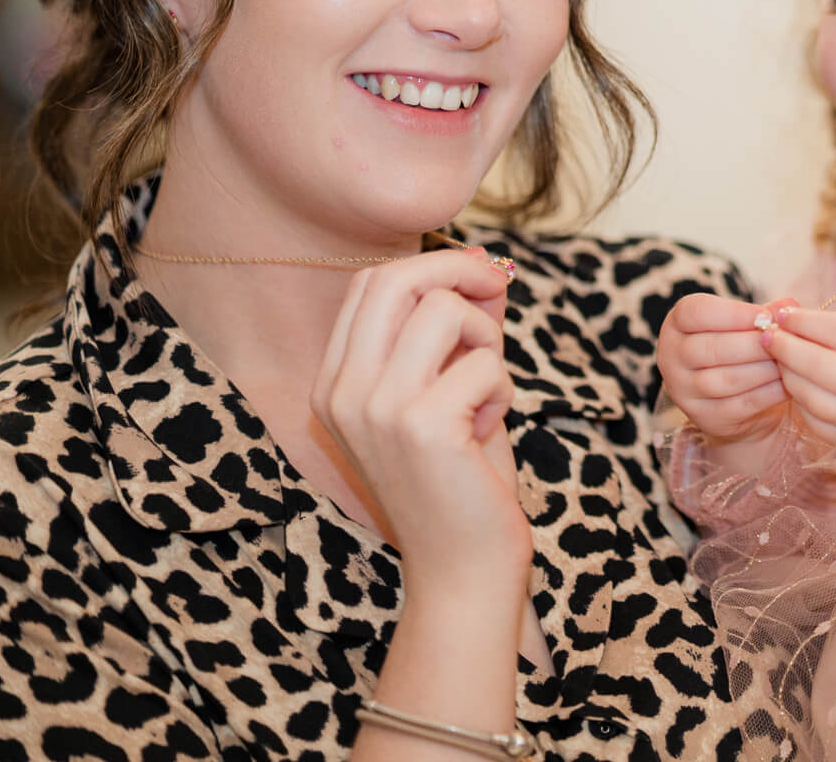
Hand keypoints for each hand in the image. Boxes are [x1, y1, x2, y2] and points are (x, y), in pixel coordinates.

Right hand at [311, 248, 530, 590]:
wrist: (463, 572)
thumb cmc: (462, 480)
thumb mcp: (449, 390)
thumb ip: (457, 329)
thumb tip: (483, 262)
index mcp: (333, 385)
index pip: (369, 286)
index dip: (431, 264)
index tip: (478, 275)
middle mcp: (341, 393)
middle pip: (394, 280)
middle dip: (458, 271)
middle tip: (499, 290)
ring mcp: (376, 408)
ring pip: (444, 309)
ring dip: (486, 338)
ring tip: (487, 387)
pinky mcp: (421, 425)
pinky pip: (484, 361)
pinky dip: (502, 387)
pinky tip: (488, 429)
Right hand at [656, 292, 791, 445]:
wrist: (734, 394)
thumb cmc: (737, 346)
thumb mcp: (744, 323)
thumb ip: (764, 313)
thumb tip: (788, 306)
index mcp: (677, 324)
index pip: (696, 313)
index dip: (733, 313)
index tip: (765, 316)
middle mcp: (671, 356)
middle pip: (712, 349)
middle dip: (754, 344)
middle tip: (784, 340)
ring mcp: (683, 390)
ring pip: (727, 379)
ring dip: (764, 369)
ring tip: (789, 360)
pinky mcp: (704, 416)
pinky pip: (740, 404)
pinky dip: (769, 393)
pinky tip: (788, 383)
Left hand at [764, 308, 835, 465]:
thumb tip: (808, 321)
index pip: (834, 331)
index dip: (804, 320)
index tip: (784, 313)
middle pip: (812, 362)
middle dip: (784, 345)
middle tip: (767, 334)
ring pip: (806, 393)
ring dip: (787, 373)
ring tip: (779, 358)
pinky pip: (812, 419)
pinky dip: (800, 401)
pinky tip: (797, 387)